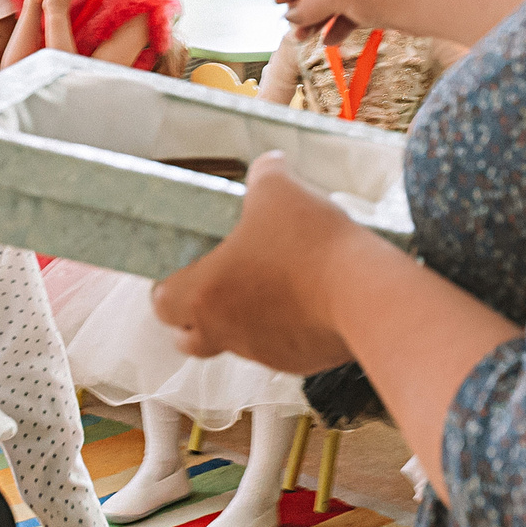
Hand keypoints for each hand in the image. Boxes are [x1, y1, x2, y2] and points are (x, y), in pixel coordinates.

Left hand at [153, 153, 366, 375]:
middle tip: (222, 285)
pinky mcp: (297, 361)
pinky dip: (286, 330)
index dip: (168, 285)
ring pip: (237, 343)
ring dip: (245, 321)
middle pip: (189, 338)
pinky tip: (310, 301)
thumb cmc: (308, 245)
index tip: (184, 268)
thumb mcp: (280, 190)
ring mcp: (261, 352)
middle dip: (197, 317)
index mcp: (203, 293)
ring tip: (275, 286)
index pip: (162, 302)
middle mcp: (224, 331)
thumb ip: (265, 174)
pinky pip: (280, 349)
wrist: (363, 294)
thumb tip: (268, 164)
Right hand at [276, 0, 424, 38]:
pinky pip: (356, 1)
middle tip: (292, 25)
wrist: (427, 3)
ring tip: (304, 38)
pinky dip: (342, 19)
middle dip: (305, 2)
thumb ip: (307, 6)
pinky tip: (329, 41)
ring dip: (320, 14)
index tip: (281, 2)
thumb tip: (291, 16)